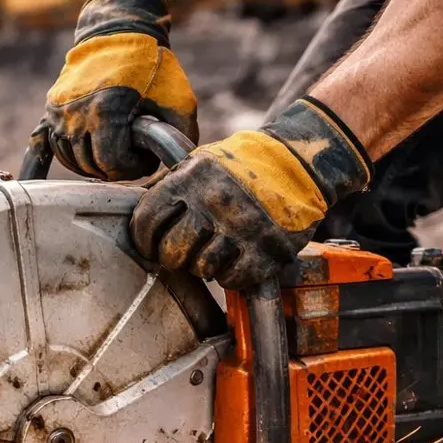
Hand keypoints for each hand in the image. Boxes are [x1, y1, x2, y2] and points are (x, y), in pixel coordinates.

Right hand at [29, 0, 197, 180]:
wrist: (120, 30)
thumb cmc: (153, 66)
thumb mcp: (178, 101)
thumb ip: (180, 139)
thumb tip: (178, 167)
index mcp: (106, 113)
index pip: (112, 165)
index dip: (133, 169)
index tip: (145, 158)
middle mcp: (77, 114)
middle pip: (92, 166)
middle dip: (116, 168)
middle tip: (132, 155)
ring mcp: (60, 112)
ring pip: (73, 160)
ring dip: (94, 165)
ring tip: (114, 154)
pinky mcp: (53, 108)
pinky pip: (50, 145)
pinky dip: (61, 158)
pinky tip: (60, 170)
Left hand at [130, 97, 372, 289]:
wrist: (299, 163)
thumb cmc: (243, 165)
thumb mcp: (201, 162)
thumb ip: (171, 188)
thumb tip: (143, 219)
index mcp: (191, 180)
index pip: (147, 222)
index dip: (145, 240)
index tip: (152, 245)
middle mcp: (213, 203)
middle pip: (172, 252)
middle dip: (174, 258)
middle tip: (184, 253)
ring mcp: (241, 228)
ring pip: (201, 269)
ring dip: (204, 267)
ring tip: (213, 255)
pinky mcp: (266, 250)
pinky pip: (232, 279)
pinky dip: (229, 276)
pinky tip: (234, 262)